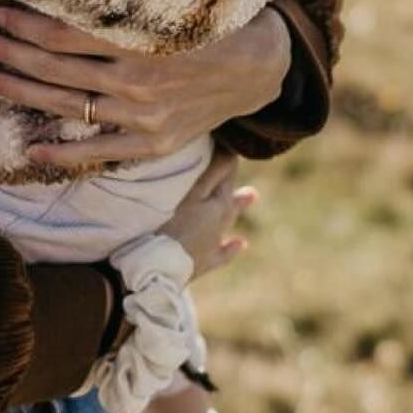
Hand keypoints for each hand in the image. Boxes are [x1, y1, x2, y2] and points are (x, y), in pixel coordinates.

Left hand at [0, 4, 290, 167]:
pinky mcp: (154, 143)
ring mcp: (145, 117)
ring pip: (69, 106)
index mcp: (142, 39)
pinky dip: (64, 152)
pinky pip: (101, 152)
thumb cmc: (209, 18)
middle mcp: (140, 80)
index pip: (66, 34)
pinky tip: (30, 149)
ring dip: (22, 94)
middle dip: (10, 53)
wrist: (259, 66)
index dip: (26, 23)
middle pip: (57, 69)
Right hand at [166, 150, 257, 275]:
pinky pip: (223, 254)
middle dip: (235, 184)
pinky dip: (232, 248)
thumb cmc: (172, 225)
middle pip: (230, 198)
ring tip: (252, 197)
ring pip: (228, 222)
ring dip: (238, 208)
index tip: (228, 144)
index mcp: (219, 202)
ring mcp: (213, 244)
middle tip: (248, 179)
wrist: (159, 268)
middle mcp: (221, 222)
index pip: (227, 173)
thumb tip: (232, 151)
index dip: (228, 158)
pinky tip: (241, 244)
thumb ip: (212, 172)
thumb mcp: (190, 193)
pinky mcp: (203, 263)